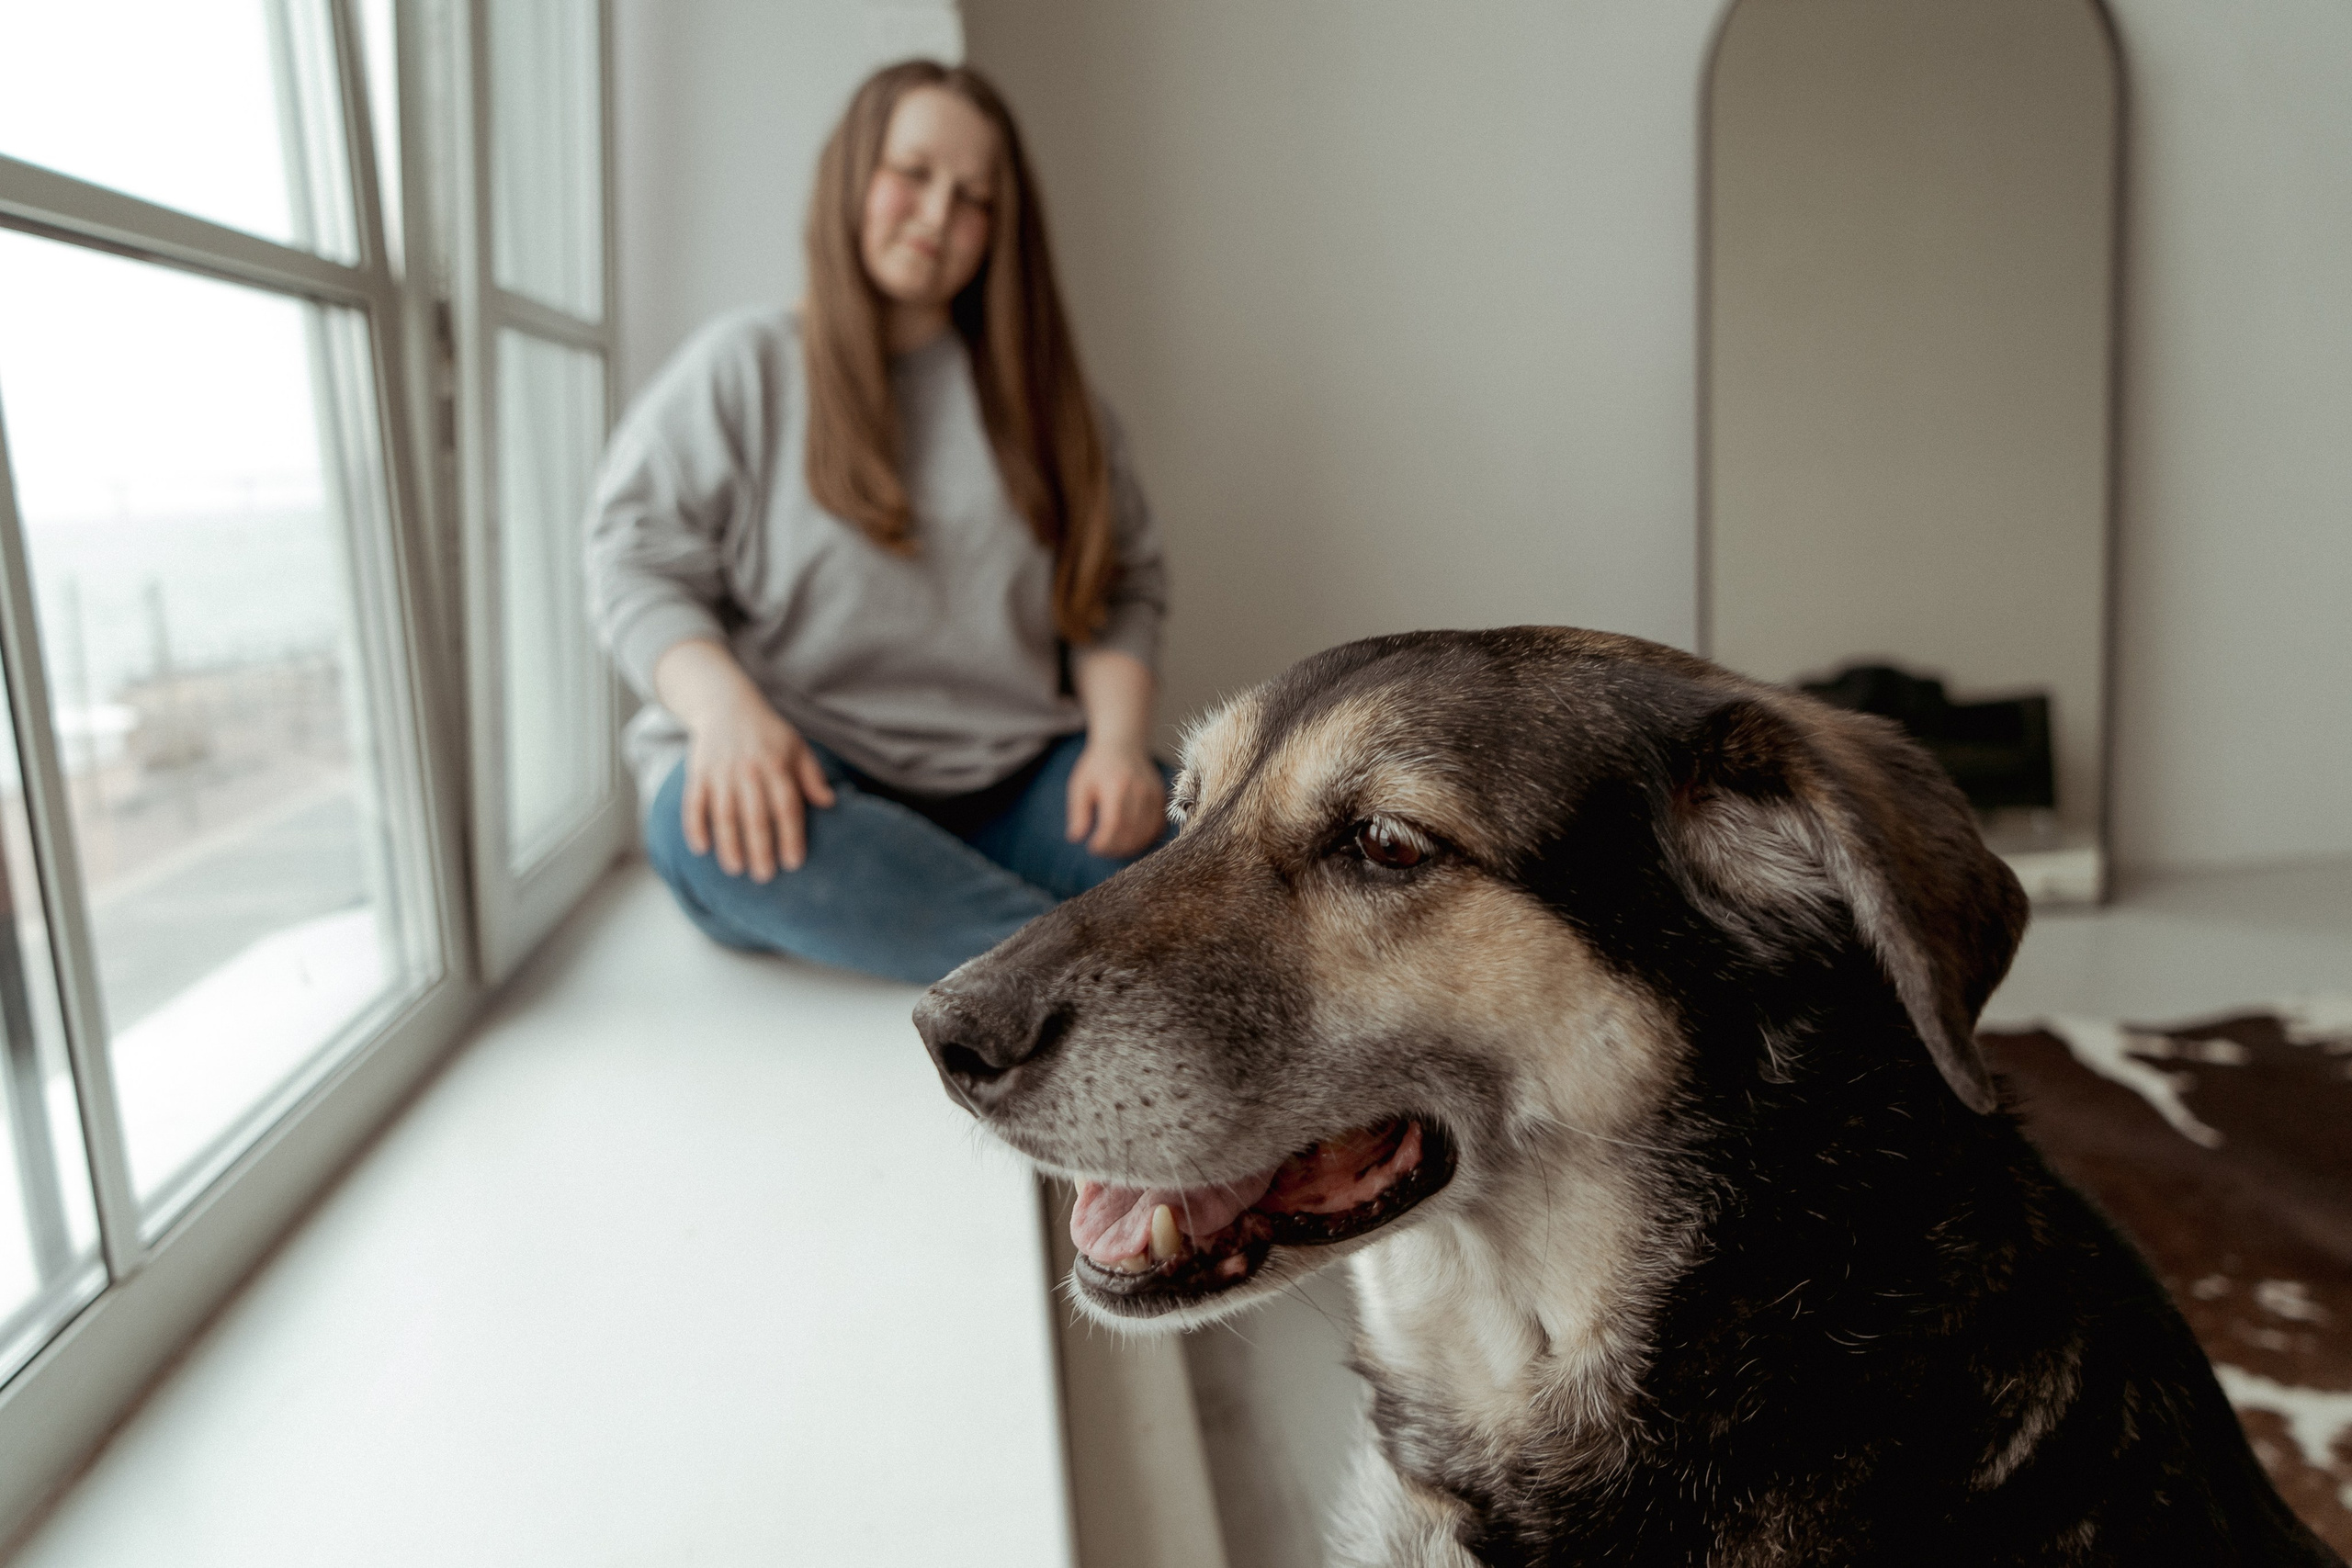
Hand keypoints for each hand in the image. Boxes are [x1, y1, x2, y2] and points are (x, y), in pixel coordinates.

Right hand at [655, 639, 835, 879]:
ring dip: (729, 844)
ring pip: (724, 814)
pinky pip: (694, 803)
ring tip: (736, 870)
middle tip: (765, 877)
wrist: (725, 704)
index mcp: (776, 765)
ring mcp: (720, 772)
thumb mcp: (797, 747)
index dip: (790, 836)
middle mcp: (748, 770)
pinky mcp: (698, 773)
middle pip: (755, 815)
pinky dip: (695, 826)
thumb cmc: (768, 733)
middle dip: (760, 848)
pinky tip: (700, 849)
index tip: (793, 863)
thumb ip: (812, 776)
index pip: (786, 806)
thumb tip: (829, 803)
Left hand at [1065, 740, 1165, 858]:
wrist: (1123, 744)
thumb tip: (1075, 838)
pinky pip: (1158, 826)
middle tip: (1103, 851)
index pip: (1113, 824)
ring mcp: (1153, 794)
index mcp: (1116, 786)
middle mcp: (1138, 790)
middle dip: (1116, 848)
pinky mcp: (1161, 797)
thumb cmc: (1097, 767)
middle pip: (1131, 831)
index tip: (1092, 848)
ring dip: (1131, 846)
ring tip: (1115, 849)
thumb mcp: (1080, 786)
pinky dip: (1146, 838)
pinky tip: (1132, 841)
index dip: (1104, 842)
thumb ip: (1078, 812)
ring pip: (1146, 832)